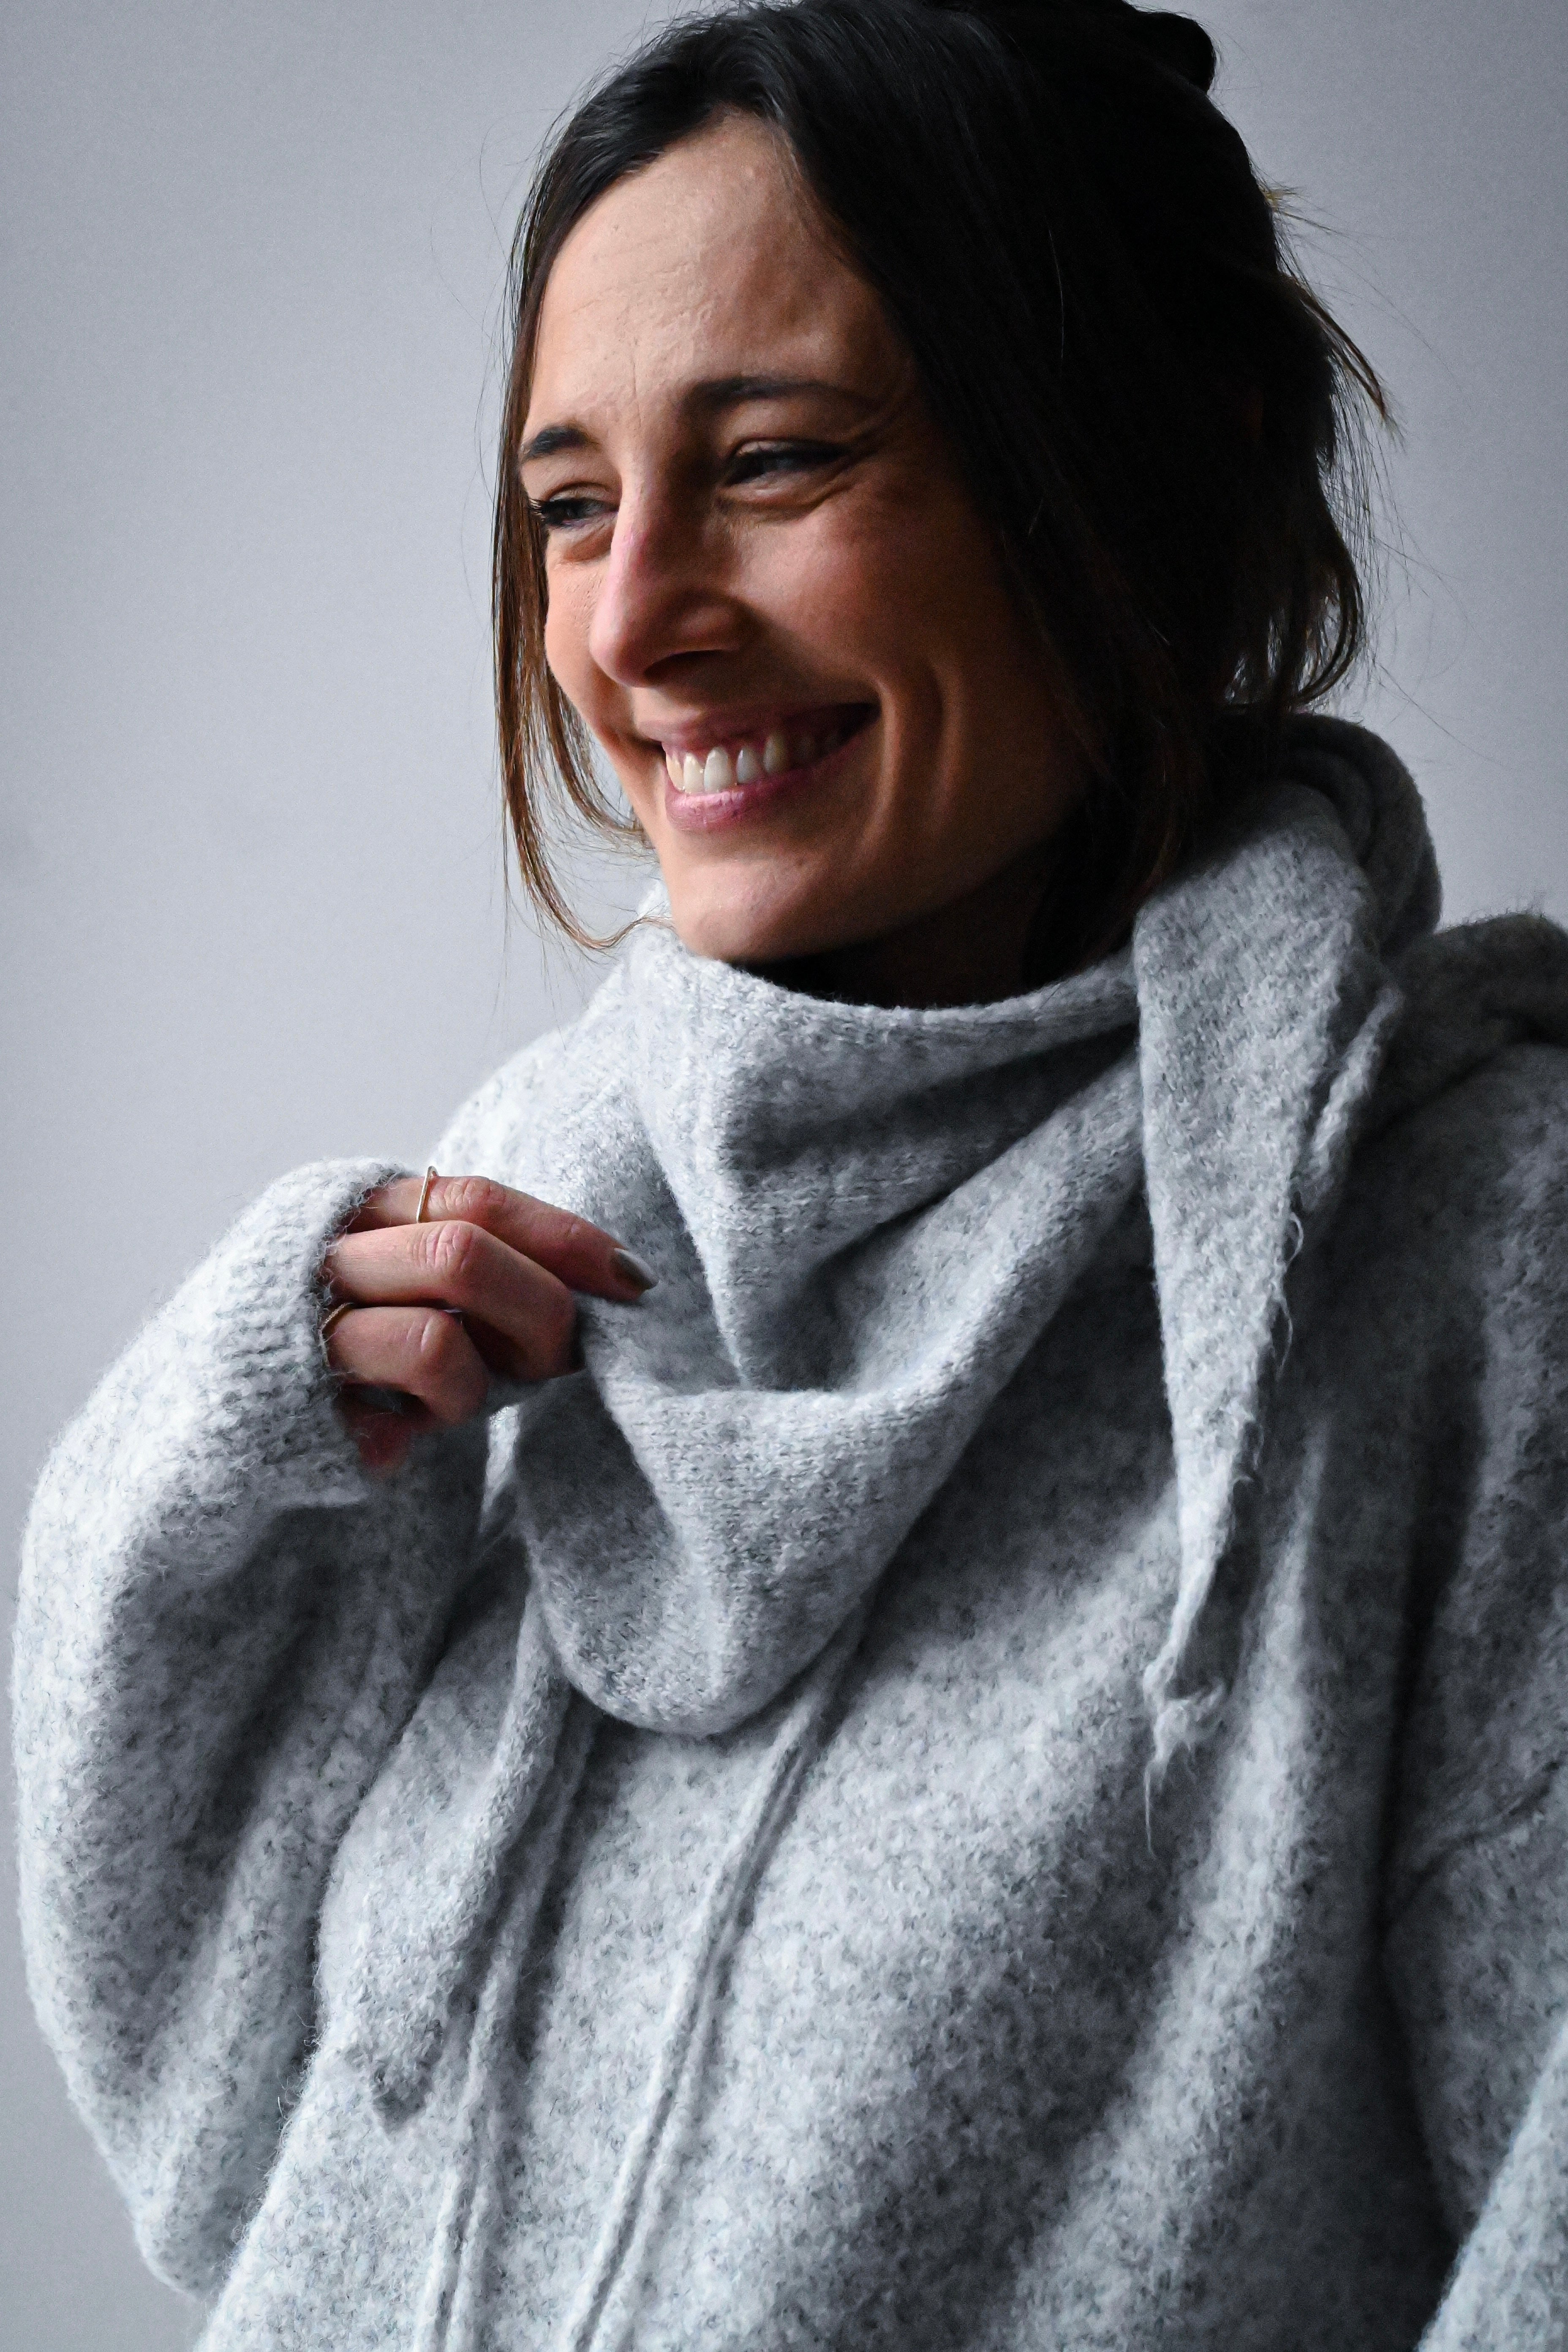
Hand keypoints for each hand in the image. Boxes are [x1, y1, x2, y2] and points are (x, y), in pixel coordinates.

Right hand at [320, 1173, 653, 1473]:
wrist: (223, 1411)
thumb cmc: (352, 1340)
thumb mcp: (417, 1281)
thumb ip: (490, 1265)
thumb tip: (620, 1278)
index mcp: (367, 1207)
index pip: (480, 1201)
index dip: (565, 1239)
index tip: (632, 1281)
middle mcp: (327, 1253)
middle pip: (461, 1255)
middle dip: (537, 1312)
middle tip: (554, 1360)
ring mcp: (300, 1330)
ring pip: (432, 1343)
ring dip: (471, 1386)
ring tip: (449, 1401)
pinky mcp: (288, 1408)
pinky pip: (387, 1429)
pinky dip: (410, 1436)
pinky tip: (393, 1433)